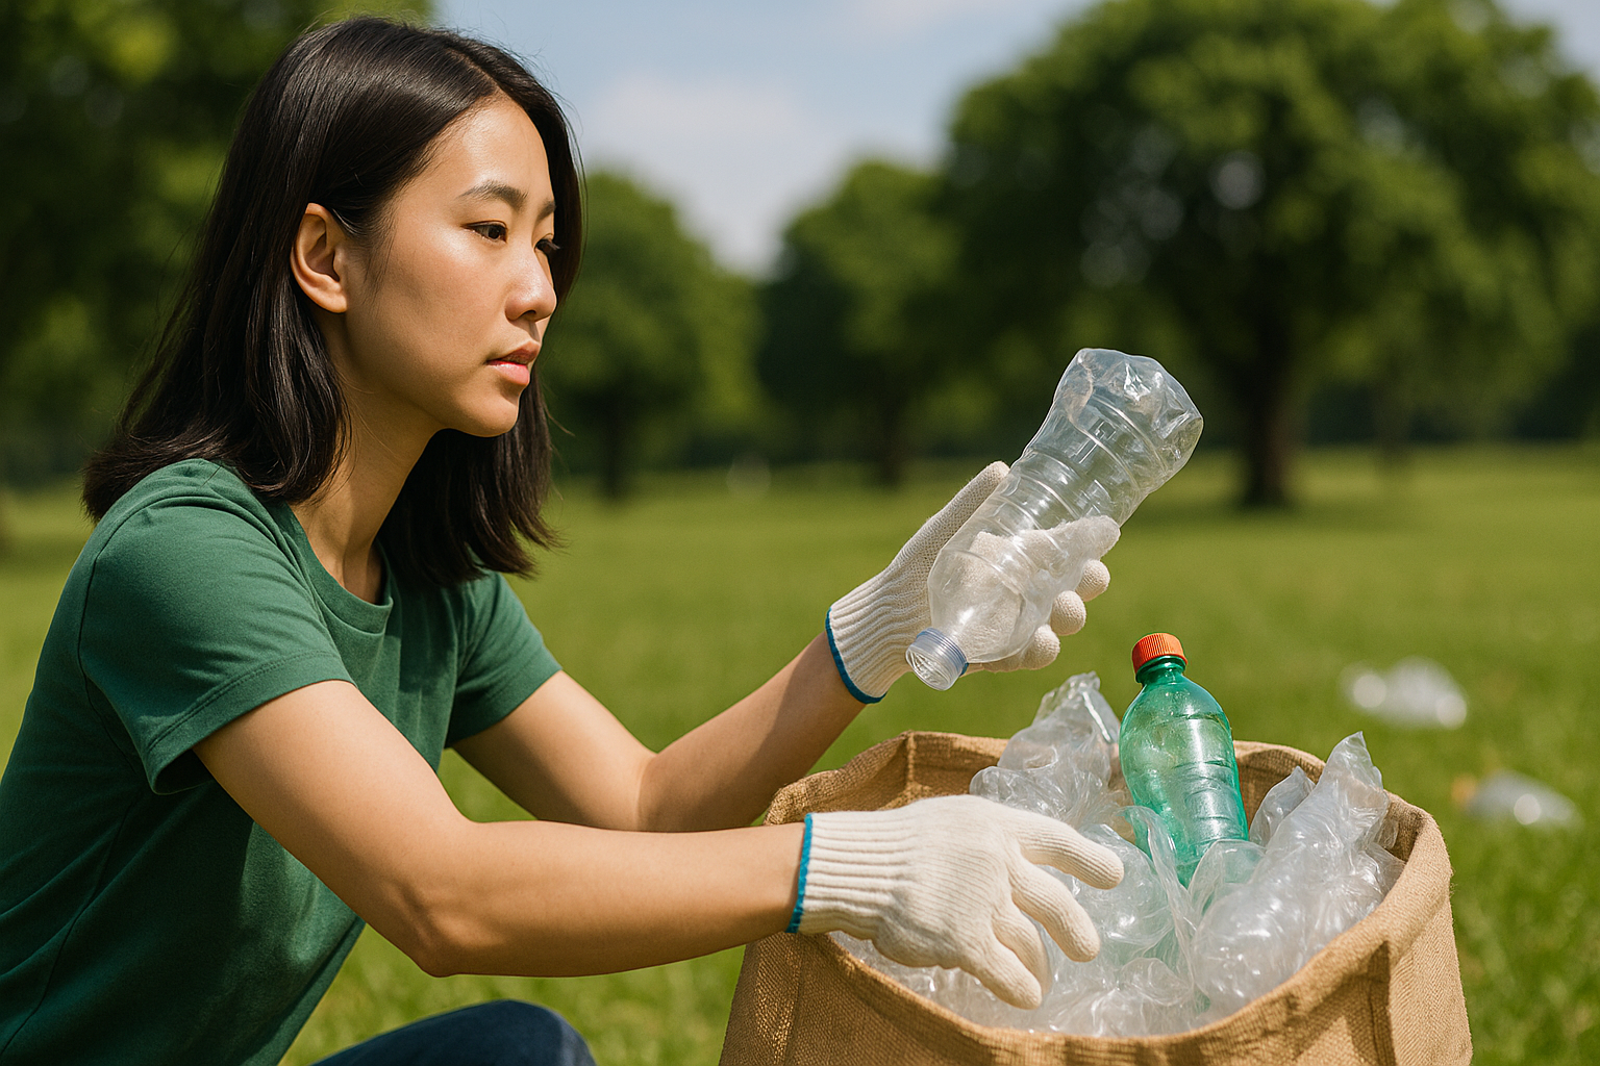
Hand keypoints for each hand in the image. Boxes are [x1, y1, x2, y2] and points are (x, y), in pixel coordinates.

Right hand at [792, 794, 1123, 1008]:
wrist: (857, 867)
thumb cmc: (899, 844)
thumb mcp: (952, 821)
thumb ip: (990, 840)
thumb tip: (1021, 865)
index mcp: (997, 826)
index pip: (1058, 839)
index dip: (1091, 860)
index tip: (1115, 878)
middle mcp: (998, 861)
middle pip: (1057, 904)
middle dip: (1078, 932)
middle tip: (1087, 950)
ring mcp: (983, 902)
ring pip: (1031, 945)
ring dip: (1041, 968)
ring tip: (1040, 980)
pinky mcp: (965, 941)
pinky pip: (1009, 974)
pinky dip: (1021, 988)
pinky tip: (1025, 997)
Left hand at [825, 462, 1111, 701]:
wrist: (890, 610)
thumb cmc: (920, 565)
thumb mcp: (946, 529)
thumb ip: (972, 502)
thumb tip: (1002, 468)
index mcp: (1020, 560)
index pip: (1067, 553)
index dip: (1089, 545)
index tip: (1105, 534)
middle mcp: (1026, 594)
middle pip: (1073, 589)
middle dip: (1089, 584)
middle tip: (1091, 575)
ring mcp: (1016, 626)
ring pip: (1057, 625)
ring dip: (1069, 617)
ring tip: (1064, 608)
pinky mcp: (1000, 654)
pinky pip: (1027, 656)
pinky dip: (1038, 651)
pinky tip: (1042, 642)